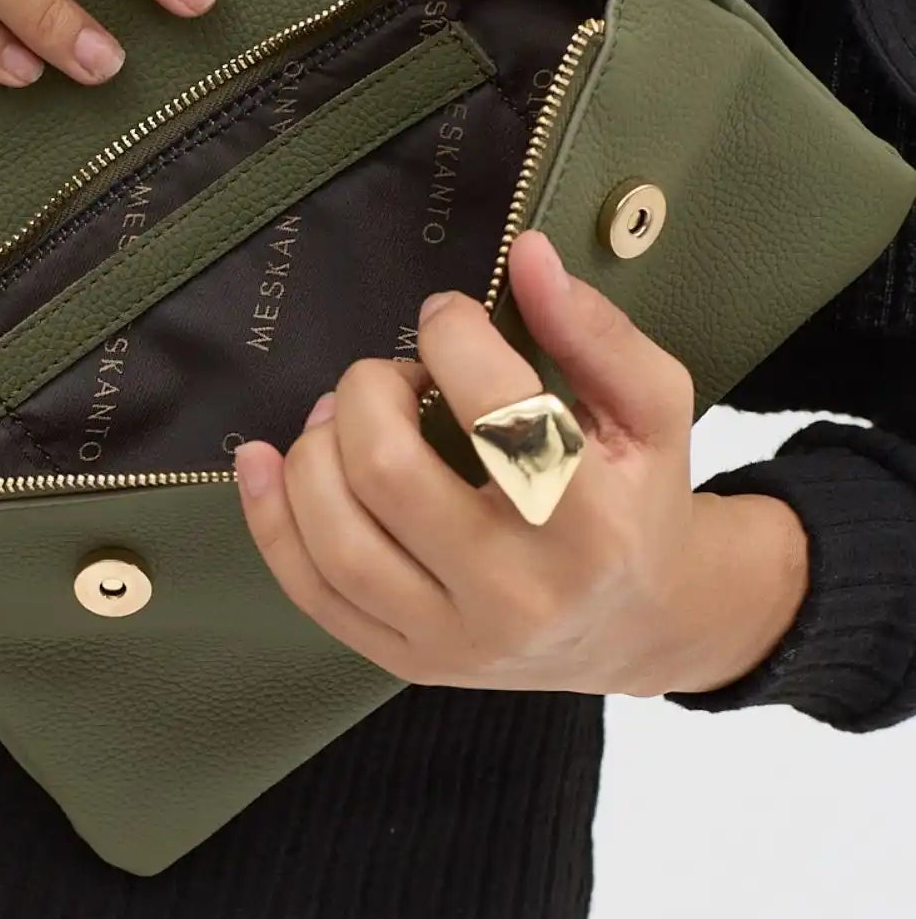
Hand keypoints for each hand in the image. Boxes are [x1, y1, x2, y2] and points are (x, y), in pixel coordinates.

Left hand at [234, 230, 810, 697]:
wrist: (638, 624)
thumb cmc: (638, 499)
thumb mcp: (653, 410)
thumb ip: (596, 330)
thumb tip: (526, 256)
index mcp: (591, 525)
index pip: (496, 411)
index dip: (451, 337)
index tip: (444, 318)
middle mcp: (519, 594)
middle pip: (389, 473)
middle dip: (368, 392)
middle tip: (390, 374)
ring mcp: (455, 639)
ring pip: (338, 540)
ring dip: (314, 453)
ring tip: (338, 417)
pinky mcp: (408, 661)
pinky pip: (312, 592)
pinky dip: (271, 519)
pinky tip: (266, 463)